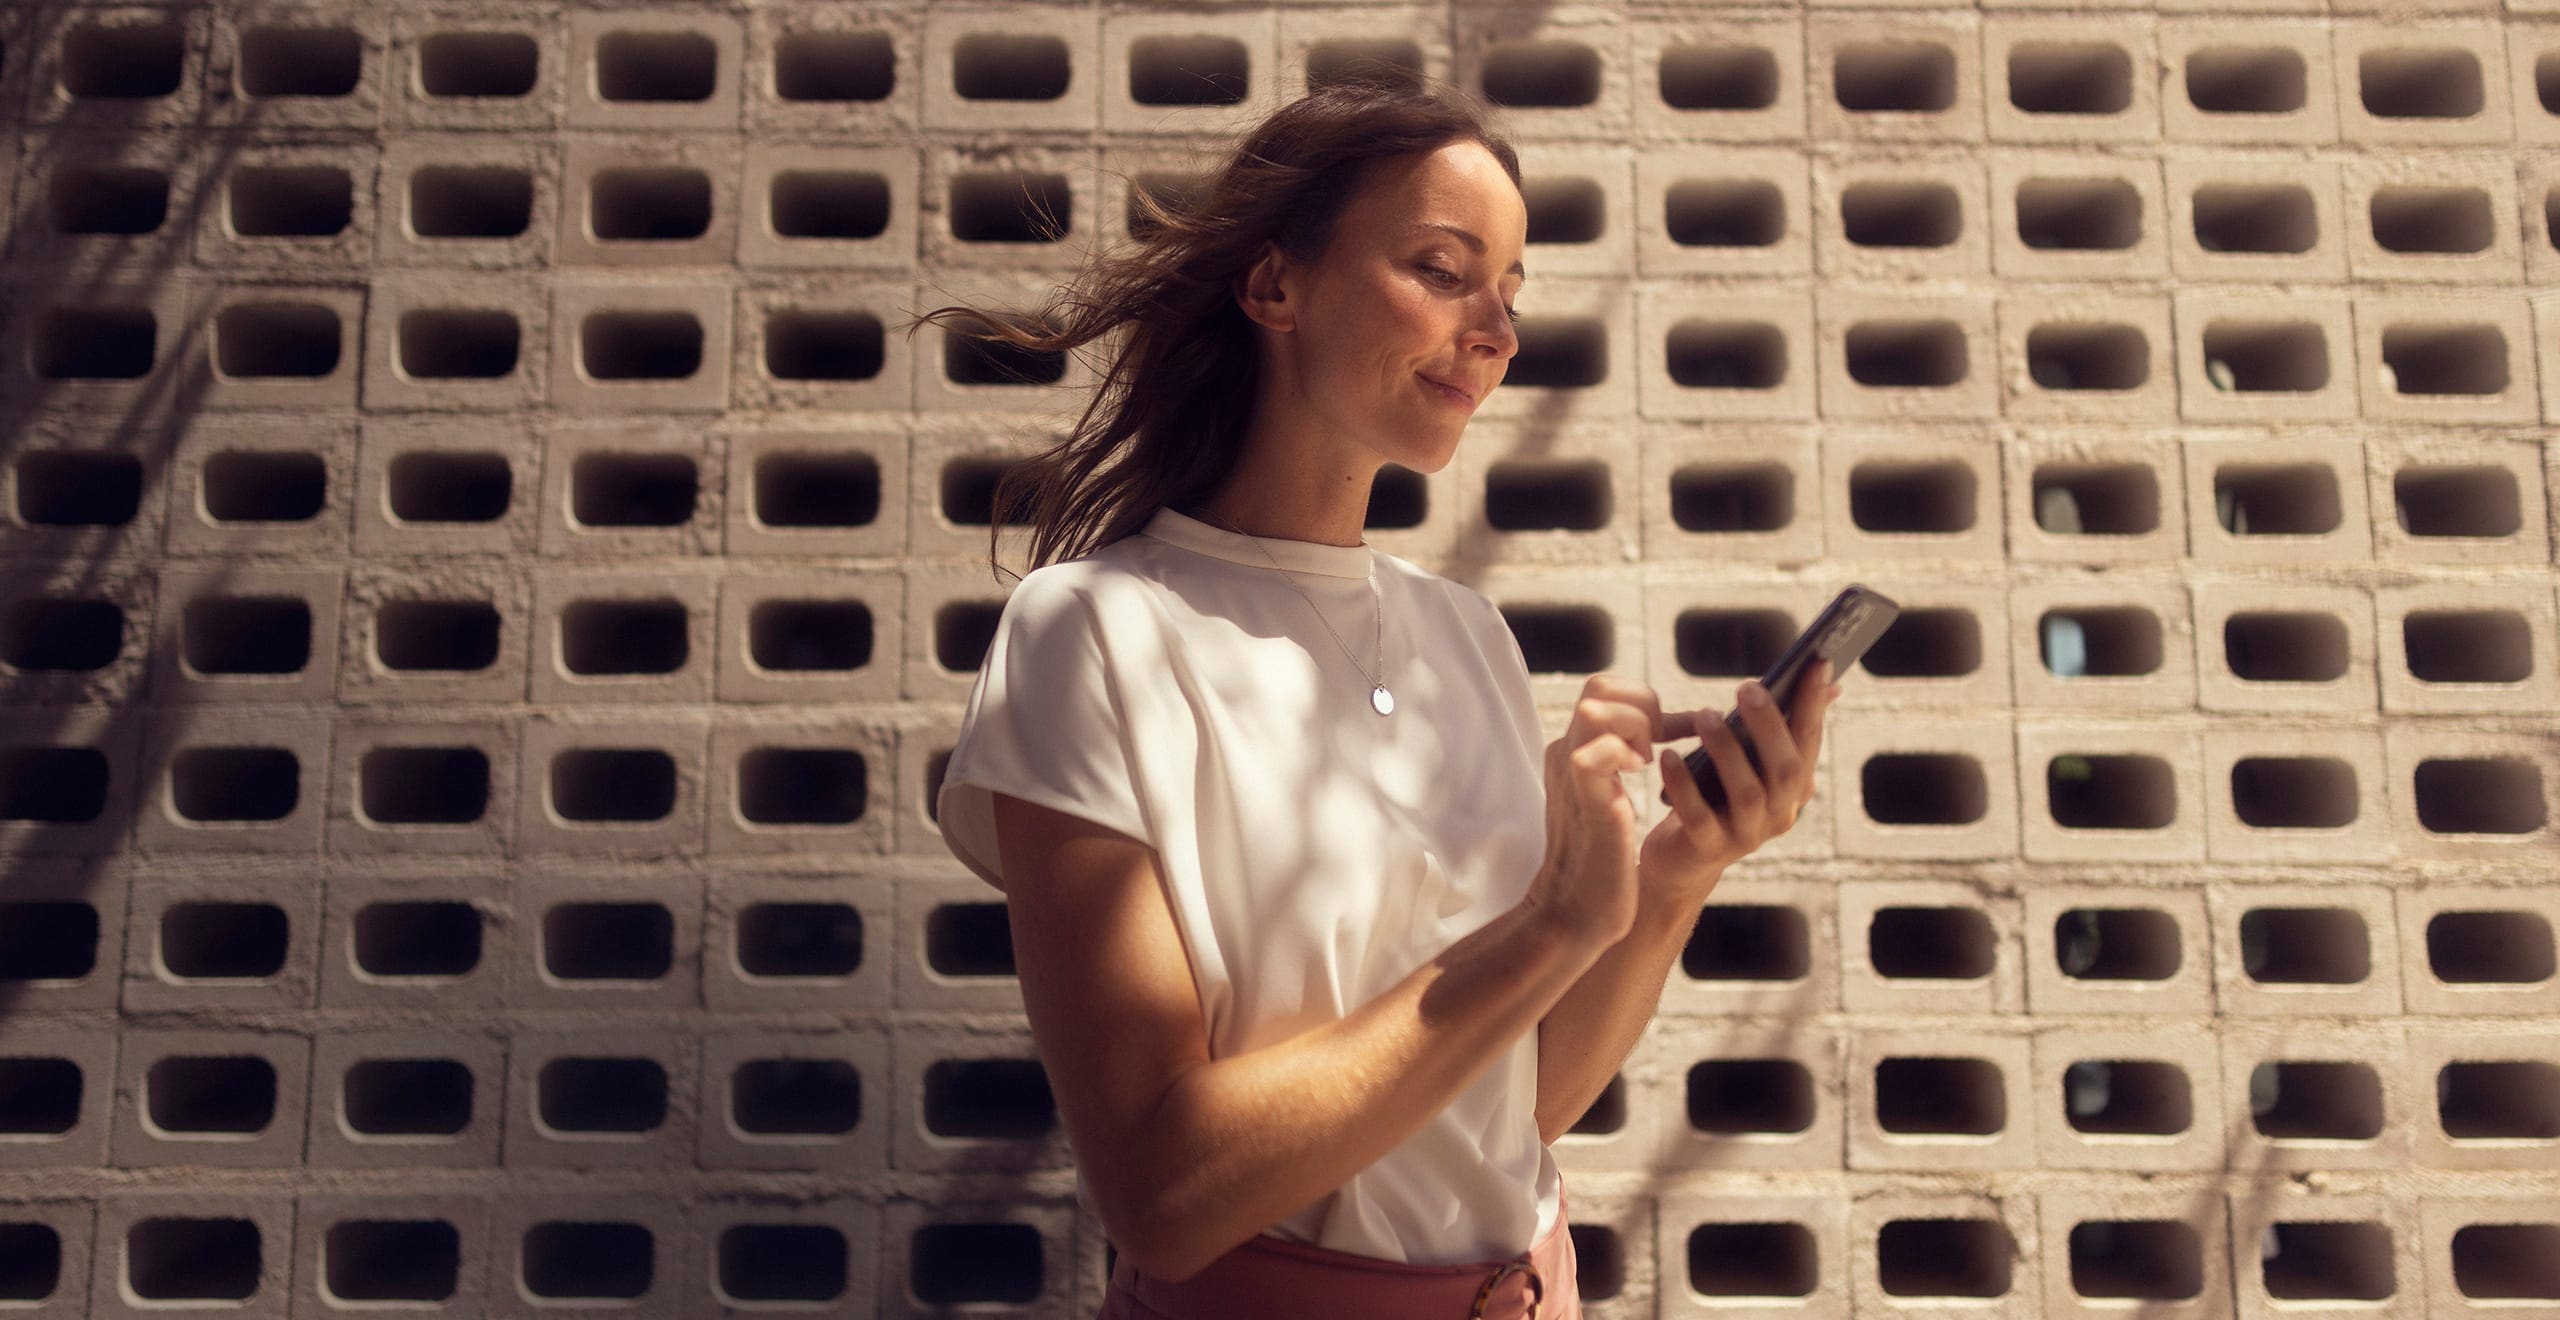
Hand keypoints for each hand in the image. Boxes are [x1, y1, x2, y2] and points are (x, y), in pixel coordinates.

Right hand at [1520, 674, 1692, 951]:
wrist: (1576, 912)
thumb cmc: (1602, 860)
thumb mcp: (1609, 797)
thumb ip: (1621, 761)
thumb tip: (1662, 731)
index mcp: (1572, 750)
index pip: (1604, 690)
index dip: (1646, 700)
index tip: (1676, 731)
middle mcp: (1566, 753)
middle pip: (1599, 687)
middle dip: (1642, 704)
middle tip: (1660, 743)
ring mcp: (1572, 775)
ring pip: (1595, 708)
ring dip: (1635, 726)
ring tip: (1647, 759)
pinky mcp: (1585, 801)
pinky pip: (1595, 754)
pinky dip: (1625, 755)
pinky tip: (1640, 777)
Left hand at [1643, 660, 1838, 903]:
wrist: (1682, 859)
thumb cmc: (1716, 795)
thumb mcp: (1750, 761)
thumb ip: (1778, 726)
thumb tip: (1829, 682)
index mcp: (1794, 786)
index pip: (1810, 741)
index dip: (1814, 704)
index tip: (1818, 662)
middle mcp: (1780, 813)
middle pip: (1786, 769)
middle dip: (1770, 725)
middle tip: (1747, 687)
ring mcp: (1747, 835)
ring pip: (1747, 793)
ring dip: (1727, 751)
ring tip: (1705, 716)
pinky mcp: (1709, 849)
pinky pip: (1699, 816)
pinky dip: (1684, 785)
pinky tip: (1668, 757)